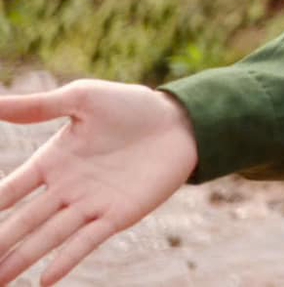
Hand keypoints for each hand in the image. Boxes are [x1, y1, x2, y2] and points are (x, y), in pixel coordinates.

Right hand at [0, 80, 197, 285]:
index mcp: (52, 162)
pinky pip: (87, 241)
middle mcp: (65, 189)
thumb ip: (38, 106)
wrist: (180, 121)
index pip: (10, 191)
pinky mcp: (118, 215)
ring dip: (22, 258)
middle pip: (23, 221)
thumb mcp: (82, 98)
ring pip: (48, 237)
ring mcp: (90, 204)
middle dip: (0, 242)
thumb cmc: (130, 106)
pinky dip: (67, 259)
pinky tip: (45, 279)